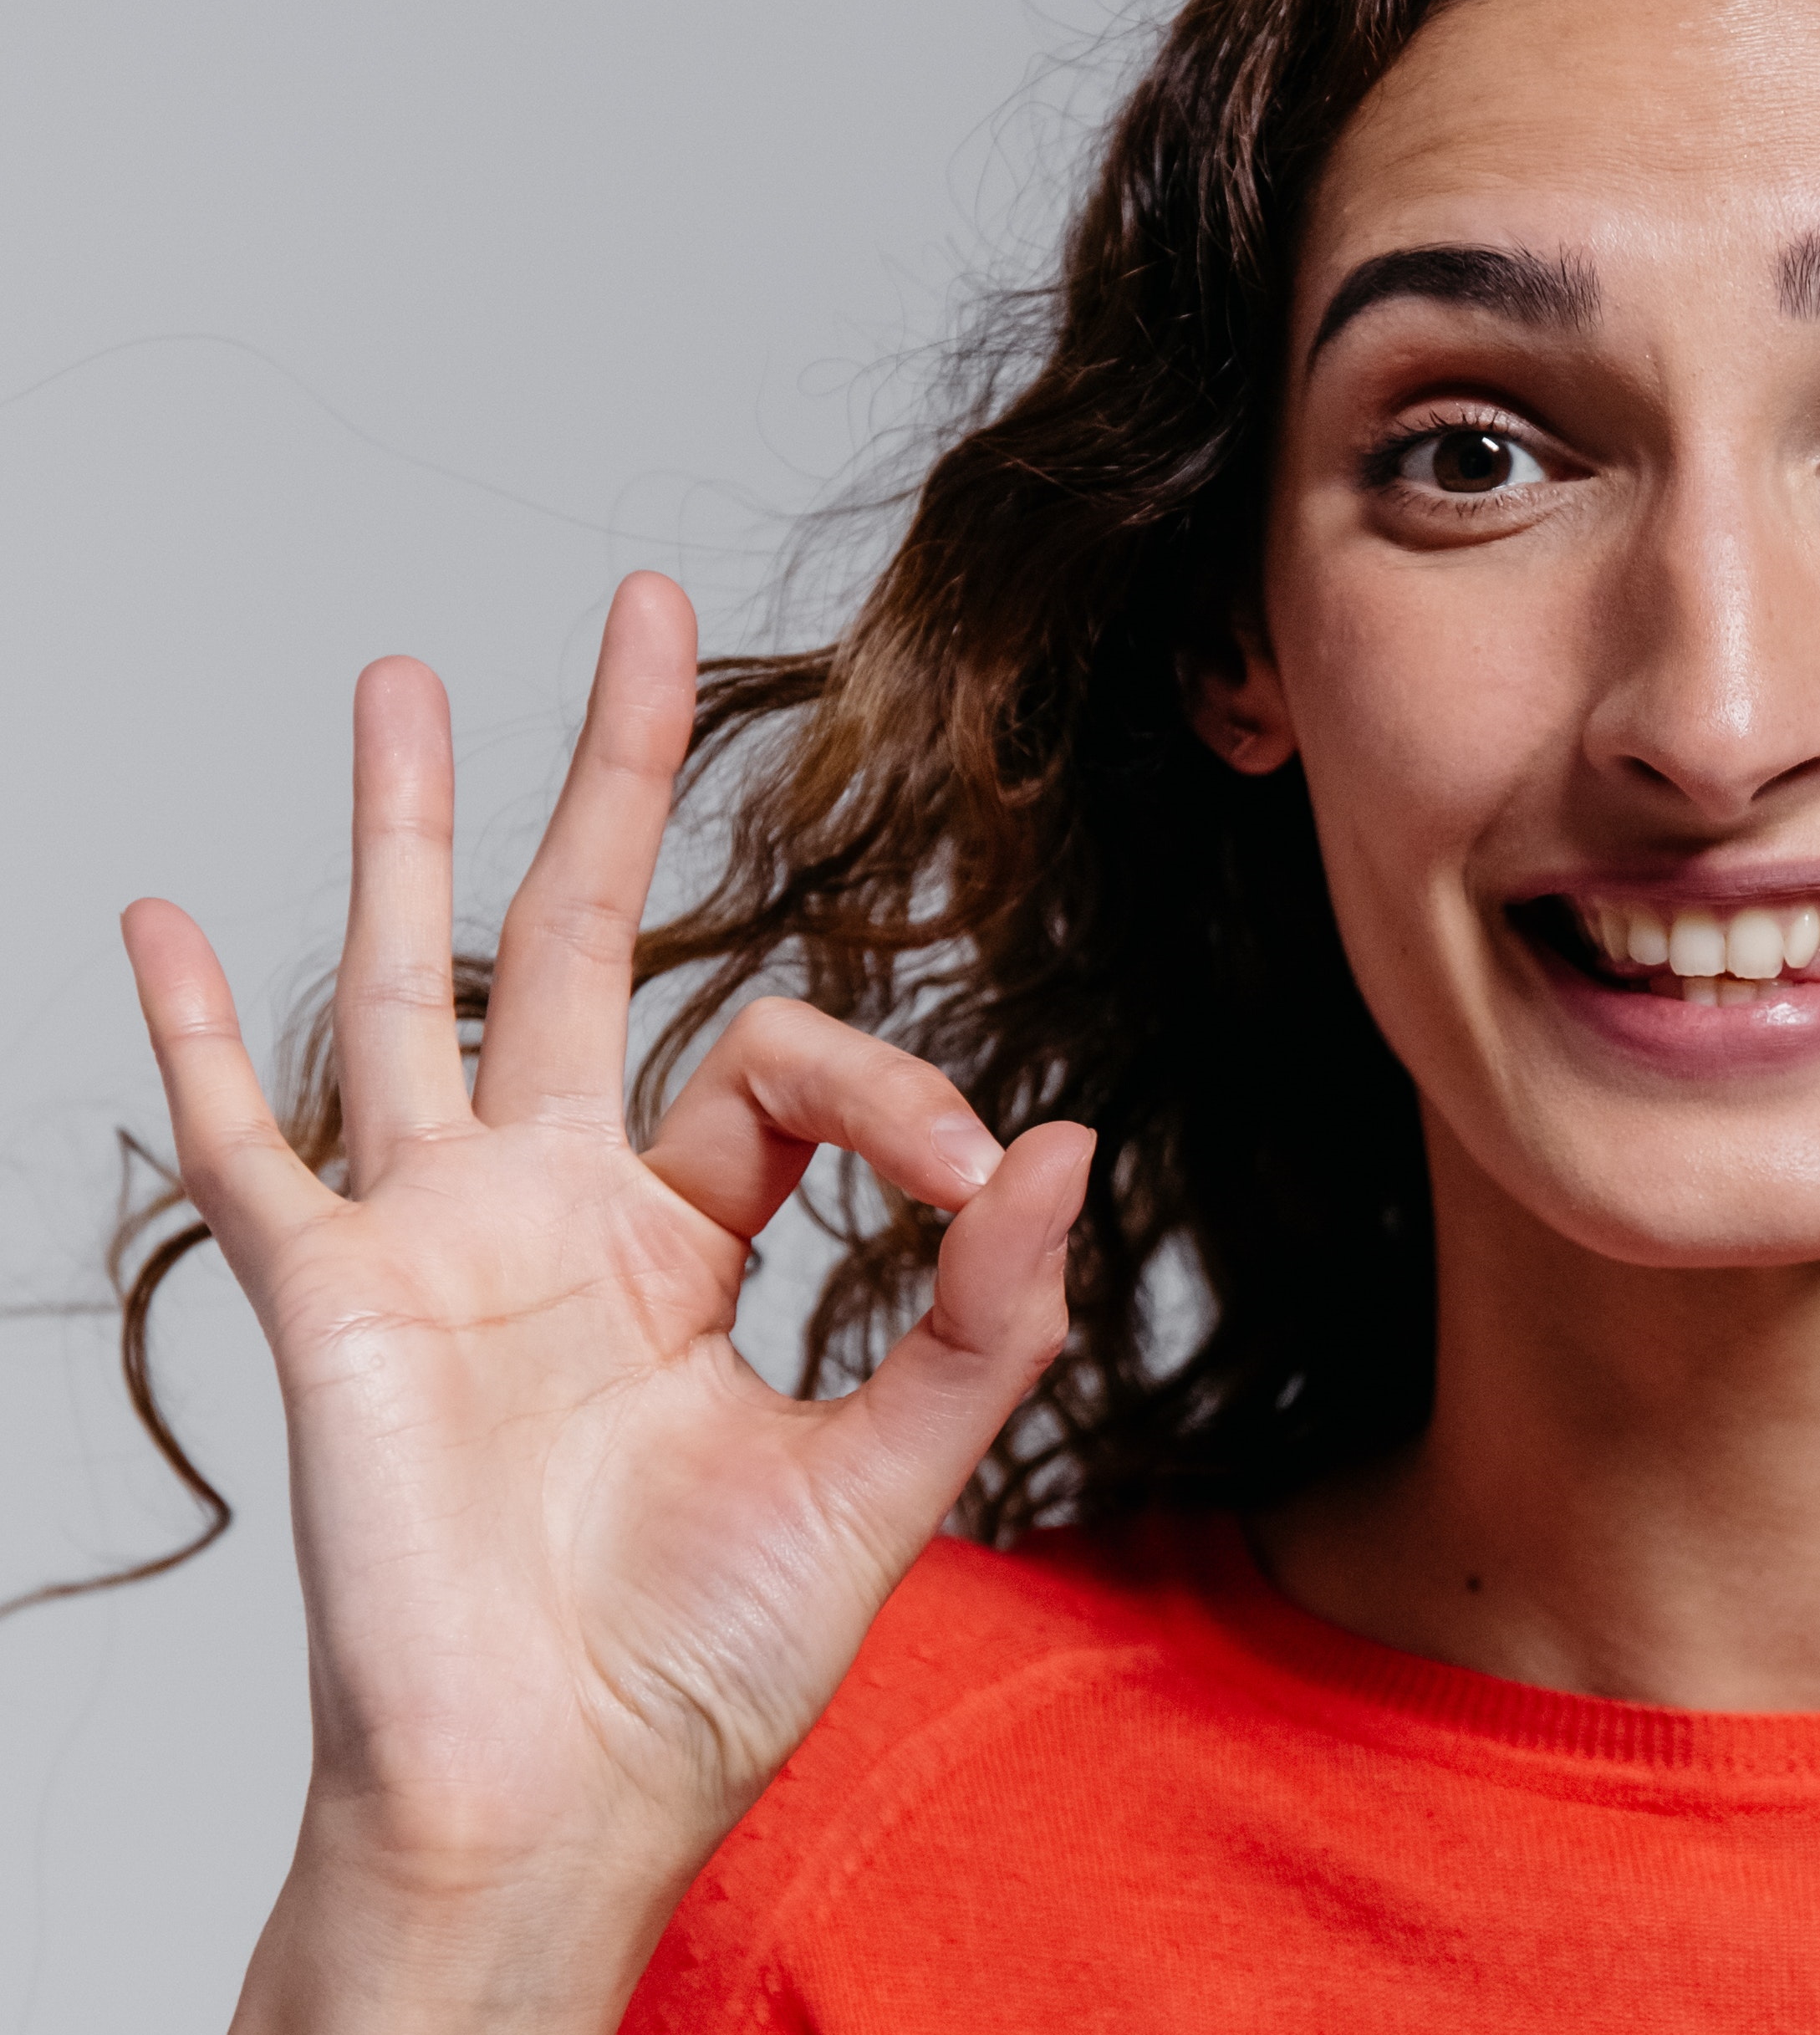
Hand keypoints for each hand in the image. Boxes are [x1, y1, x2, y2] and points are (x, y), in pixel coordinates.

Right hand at [123, 574, 1091, 2033]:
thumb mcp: (883, 1480)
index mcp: (688, 1241)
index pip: (786, 1068)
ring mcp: (433, 1243)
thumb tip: (1062, 1141)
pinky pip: (241, 1147)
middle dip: (616, 777)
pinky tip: (160, 919)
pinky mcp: (330, 1302)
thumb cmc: (701, 1665)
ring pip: (413, 989)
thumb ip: (981, 1318)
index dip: (890, 1091)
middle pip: (586, 939)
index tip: (965, 1174)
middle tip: (650, 615)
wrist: (557, 1802)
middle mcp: (556, 1213)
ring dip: (403, 837)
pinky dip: (188, 1040)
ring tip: (402, 681)